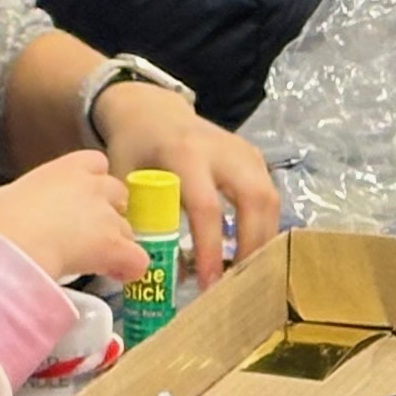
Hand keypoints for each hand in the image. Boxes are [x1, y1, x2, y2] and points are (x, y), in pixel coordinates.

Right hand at [0, 154, 146, 286]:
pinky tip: (117, 276)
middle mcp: (95, 187)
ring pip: (127, 229)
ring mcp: (109, 217)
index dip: (92, 181)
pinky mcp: (116, 247)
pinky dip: (130, 268)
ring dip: (117, 243)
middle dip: (110, 211)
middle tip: (91, 232)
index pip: (95, 163)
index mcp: (68, 168)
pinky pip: (137, 258)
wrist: (15, 247)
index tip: (80, 200)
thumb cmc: (1, 221)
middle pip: (118, 193)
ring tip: (98, 262)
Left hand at [92, 85, 280, 293]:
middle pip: (254, 200)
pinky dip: (265, 226)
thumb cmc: (135, 149)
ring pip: (269, 199)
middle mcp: (221, 149)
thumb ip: (138, 220)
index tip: (208, 284)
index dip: (210, 249)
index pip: (206, 207)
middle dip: (251, 246)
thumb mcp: (126, 180)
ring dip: (263, 240)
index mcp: (184, 153)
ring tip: (249, 273)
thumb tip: (152, 273)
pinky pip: (269, 195)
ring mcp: (243, 150)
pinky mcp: (254, 157)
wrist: (151, 112)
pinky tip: (252, 251)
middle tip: (240, 283)